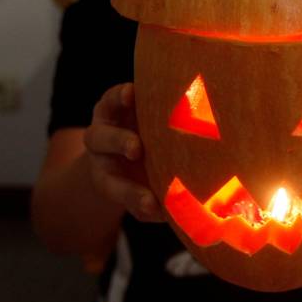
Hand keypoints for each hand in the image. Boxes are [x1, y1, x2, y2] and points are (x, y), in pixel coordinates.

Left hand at [82, 82, 163, 222]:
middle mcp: (103, 154)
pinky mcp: (111, 105)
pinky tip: (134, 91)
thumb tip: (200, 209)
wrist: (130, 141)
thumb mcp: (153, 189)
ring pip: (101, 131)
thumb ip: (168, 202)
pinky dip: (119, 96)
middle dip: (118, 151)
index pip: (118, 189)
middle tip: (138, 151)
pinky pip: (110, 99)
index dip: (134, 197)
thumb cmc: (147, 174)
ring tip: (142, 123)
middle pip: (101, 154)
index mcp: (111, 179)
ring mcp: (105, 128)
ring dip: (118, 129)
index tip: (153, 204)